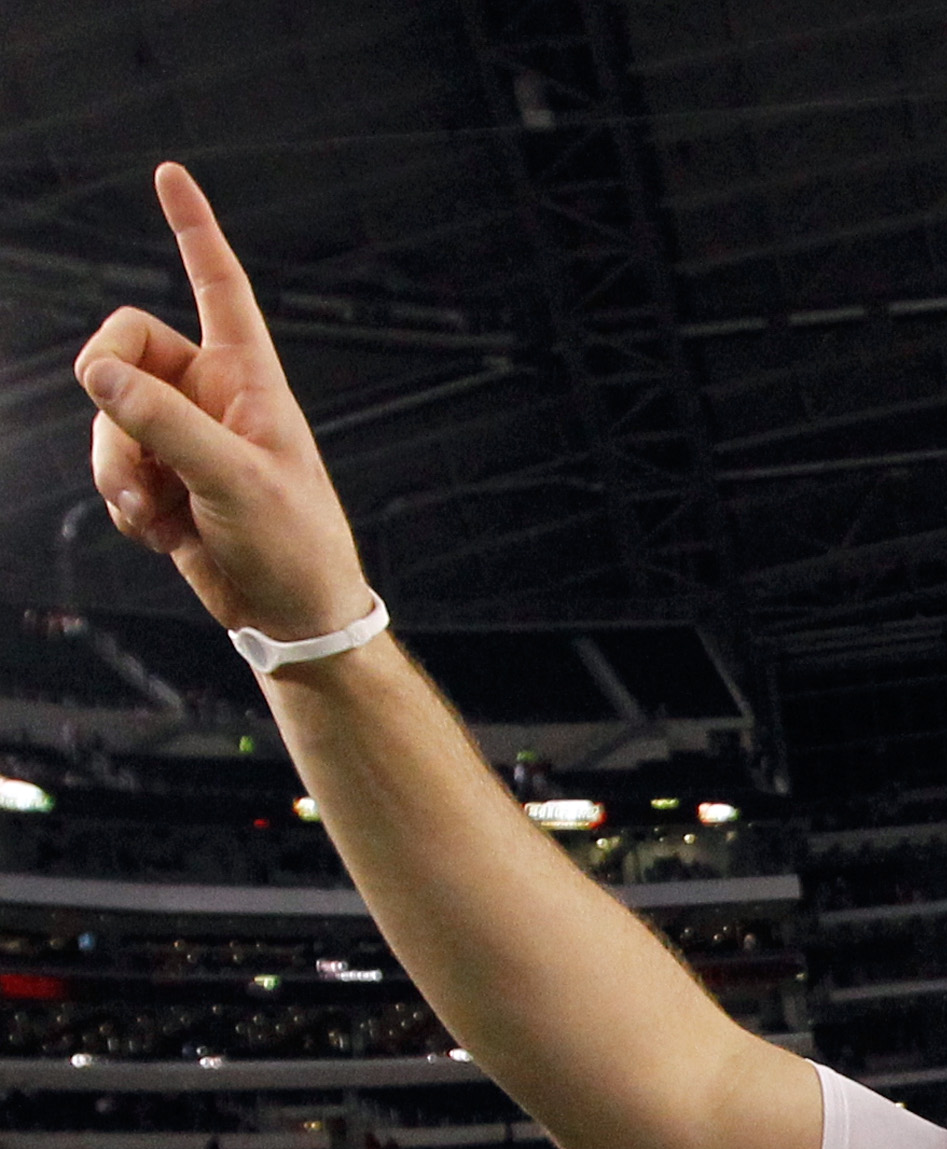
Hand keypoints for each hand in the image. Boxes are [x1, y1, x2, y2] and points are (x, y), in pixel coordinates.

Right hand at [75, 163, 374, 643]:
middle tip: (111, 423)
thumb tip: (95, 372)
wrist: (290, 617)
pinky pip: (113, 468)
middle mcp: (210, 397)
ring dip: (115, 465)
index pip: (218, 286)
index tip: (170, 175)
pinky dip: (124, 502)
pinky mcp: (163, 483)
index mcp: (247, 378)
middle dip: (108, 391)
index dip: (194, 230)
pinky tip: (159, 534)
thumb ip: (164, 423)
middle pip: (125, 348)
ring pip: (109, 417)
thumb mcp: (234, 481)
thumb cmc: (292, 544)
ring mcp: (182, 439)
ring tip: (151, 512)